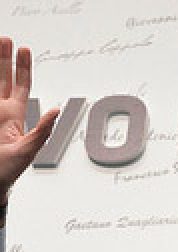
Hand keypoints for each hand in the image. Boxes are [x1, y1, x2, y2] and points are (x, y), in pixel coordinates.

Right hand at [0, 37, 59, 213]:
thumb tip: (57, 110)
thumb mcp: (29, 150)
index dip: (22, 67)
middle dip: (3, 58)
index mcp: (15, 116)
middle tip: (5, 39)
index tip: (23, 49)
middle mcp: (0, 111)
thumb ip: (43, 130)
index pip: (21, 85)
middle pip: (1, 77)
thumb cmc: (9, 171)